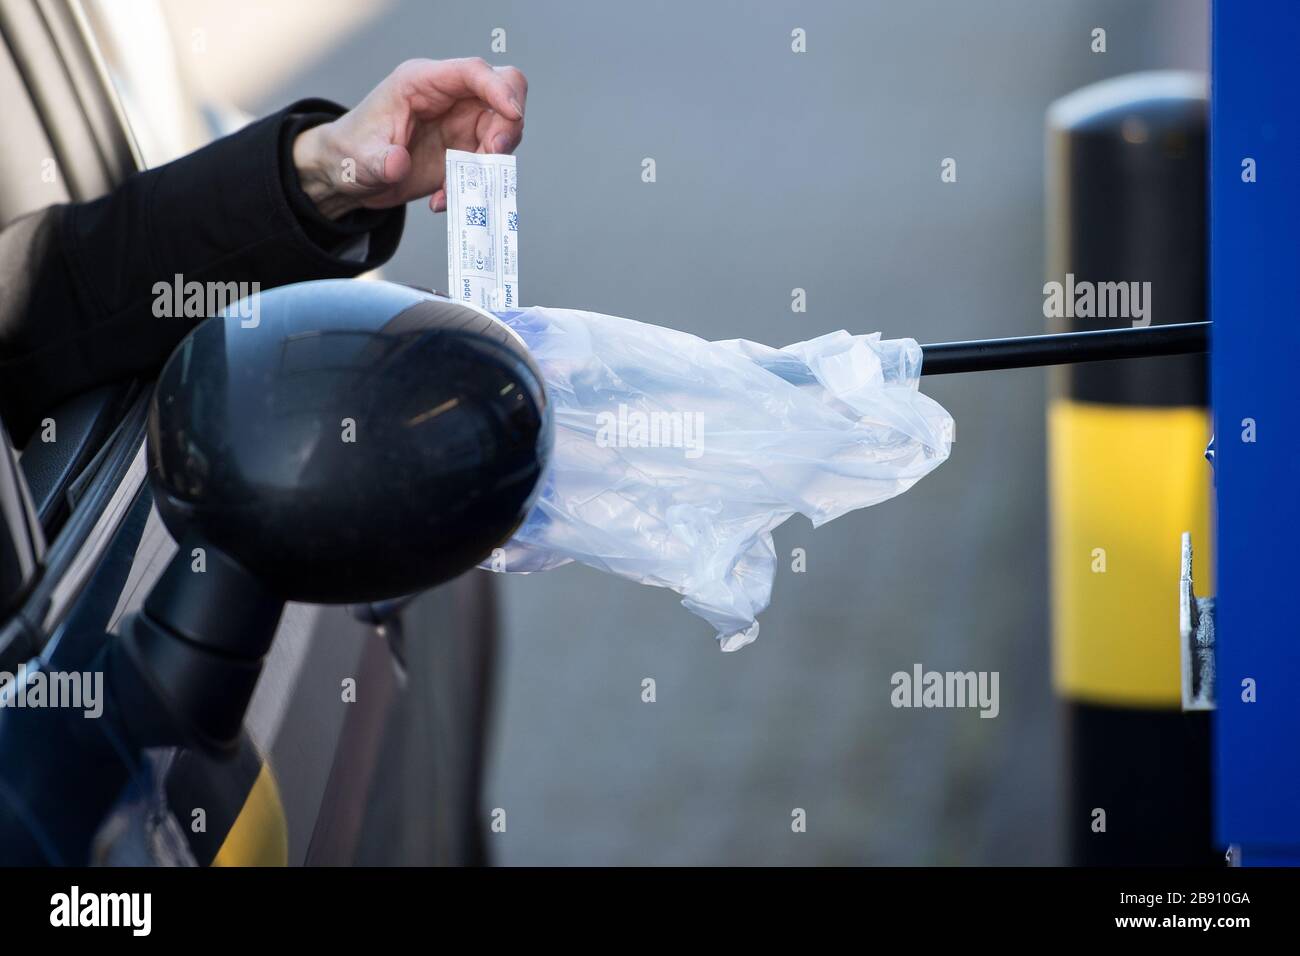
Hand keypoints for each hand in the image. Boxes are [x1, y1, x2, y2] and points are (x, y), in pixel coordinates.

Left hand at [292, 57, 526, 218]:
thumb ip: (380, 160)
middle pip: (503, 94)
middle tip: (493, 156)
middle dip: (507, 126)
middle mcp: (449, 99)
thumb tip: (397, 163)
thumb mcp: (359, 158)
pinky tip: (442, 200)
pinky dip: (476, 187)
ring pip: (503, 132)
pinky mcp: (465, 152)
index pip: (472, 72)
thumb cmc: (351, 154)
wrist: (349, 178)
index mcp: (422, 83)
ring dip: (492, 165)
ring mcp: (461, 125)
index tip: (512, 113)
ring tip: (454, 190)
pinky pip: (489, 166)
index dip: (498, 88)